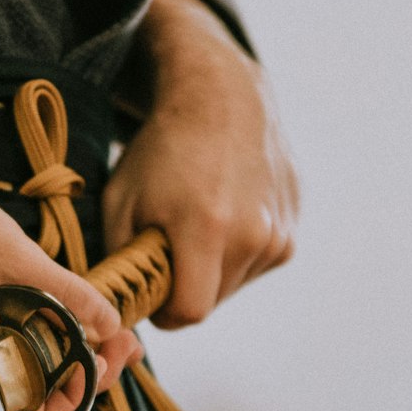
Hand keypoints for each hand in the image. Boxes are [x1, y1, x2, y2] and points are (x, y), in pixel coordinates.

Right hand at [0, 176, 142, 410]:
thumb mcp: (18, 257)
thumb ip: (68, 296)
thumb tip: (110, 325)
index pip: (49, 402)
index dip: (93, 382)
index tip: (120, 353)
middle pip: (38, 391)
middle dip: (85, 367)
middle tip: (122, 339)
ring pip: (18, 373)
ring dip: (61, 355)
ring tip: (96, 329)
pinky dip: (29, 343)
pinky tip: (52, 319)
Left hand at [104, 0, 297, 328]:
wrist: (221, 98)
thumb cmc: (161, 150)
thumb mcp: (121, 200)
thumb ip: (121, 262)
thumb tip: (119, 308)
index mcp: (208, 228)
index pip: (189, 312)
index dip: (162, 309)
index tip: (148, 289)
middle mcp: (255, 235)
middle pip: (212, 301)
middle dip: (185, 287)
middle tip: (166, 247)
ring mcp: (280, 232)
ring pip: (234, 285)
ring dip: (210, 269)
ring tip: (196, 222)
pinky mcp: (292, 227)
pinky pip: (256, 264)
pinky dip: (235, 252)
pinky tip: (222, 212)